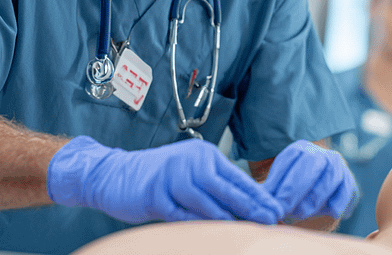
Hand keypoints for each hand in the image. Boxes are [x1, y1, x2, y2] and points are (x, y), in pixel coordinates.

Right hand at [47, 136, 283, 224]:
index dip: (258, 196)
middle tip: (271, 221)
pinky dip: (198, 226)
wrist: (114, 174)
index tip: (277, 211)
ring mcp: (172, 177)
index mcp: (203, 155)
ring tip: (245, 232)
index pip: (237, 178)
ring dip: (227, 220)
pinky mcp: (155, 195)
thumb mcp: (188, 173)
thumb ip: (214, 186)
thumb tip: (249, 206)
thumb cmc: (157, 177)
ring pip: (207, 204)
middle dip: (251, 208)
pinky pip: (182, 216)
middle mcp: (189, 162)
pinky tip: (211, 235)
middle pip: (227, 190)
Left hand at [262, 140, 357, 220]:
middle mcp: (320, 154)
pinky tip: (330, 213)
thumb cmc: (290, 191)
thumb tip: (258, 202)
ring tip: (300, 215)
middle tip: (284, 211)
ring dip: (314, 199)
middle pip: (309, 165)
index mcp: (298, 150)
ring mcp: (337, 166)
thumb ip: (269, 192)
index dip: (279, 182)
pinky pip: (347, 190)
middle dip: (295, 190)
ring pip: (329, 178)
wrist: (315, 195)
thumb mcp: (277, 186)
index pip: (288, 160)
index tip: (272, 202)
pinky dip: (339, 202)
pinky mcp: (349, 182)